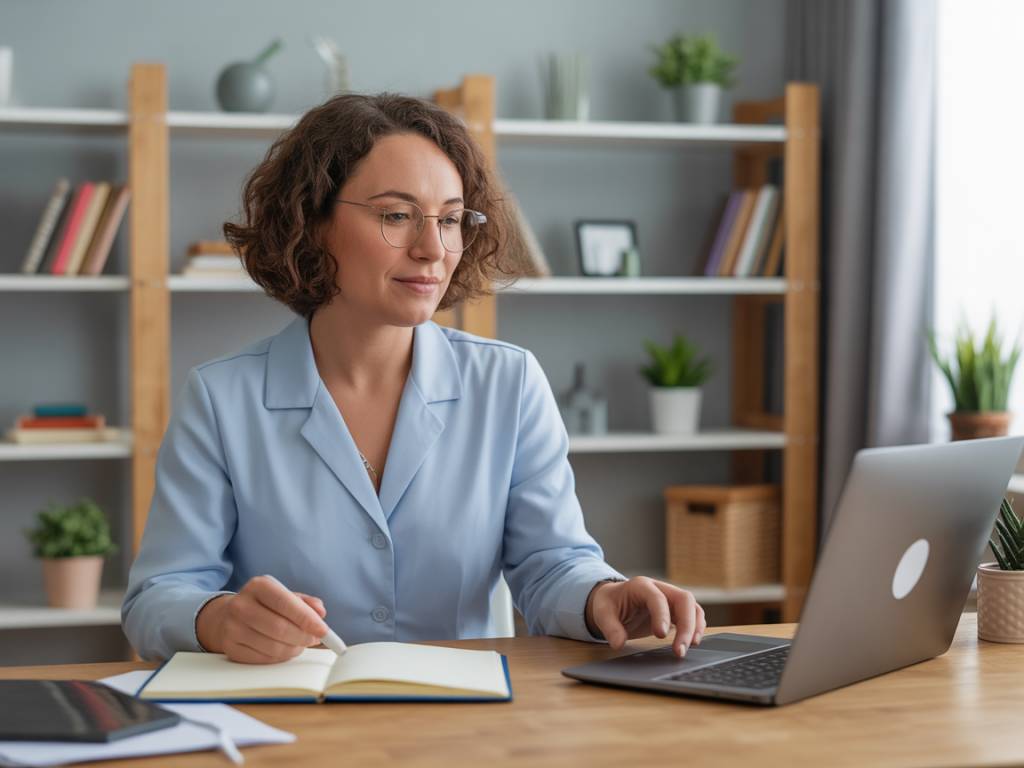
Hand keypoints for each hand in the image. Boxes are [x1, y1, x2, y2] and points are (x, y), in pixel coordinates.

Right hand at [196, 575, 329, 663]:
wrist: (227, 616)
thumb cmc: (264, 605)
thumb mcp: (284, 595)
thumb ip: (305, 602)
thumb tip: (320, 612)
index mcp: (258, 586)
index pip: (286, 603)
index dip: (307, 619)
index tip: (323, 630)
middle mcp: (241, 605)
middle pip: (279, 628)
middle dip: (303, 637)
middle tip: (314, 640)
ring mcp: (232, 628)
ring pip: (273, 647)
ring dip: (293, 649)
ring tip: (300, 644)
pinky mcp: (230, 648)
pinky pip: (263, 659)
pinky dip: (280, 657)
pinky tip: (284, 650)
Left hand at [585, 576, 704, 657]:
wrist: (614, 600)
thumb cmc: (610, 603)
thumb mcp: (602, 613)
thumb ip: (610, 627)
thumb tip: (618, 643)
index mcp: (641, 586)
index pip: (657, 597)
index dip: (662, 615)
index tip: (661, 635)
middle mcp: (660, 588)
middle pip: (683, 600)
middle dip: (686, 625)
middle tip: (680, 649)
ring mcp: (670, 598)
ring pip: (692, 607)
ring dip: (694, 627)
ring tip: (689, 648)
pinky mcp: (675, 610)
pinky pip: (692, 615)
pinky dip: (696, 628)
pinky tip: (692, 643)